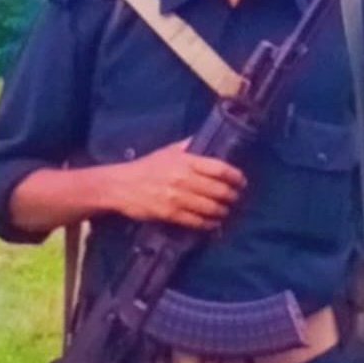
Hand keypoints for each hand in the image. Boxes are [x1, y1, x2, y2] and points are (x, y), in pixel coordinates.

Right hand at [111, 138, 245, 229]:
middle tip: (236, 198)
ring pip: (211, 208)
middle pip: (219, 190)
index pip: (220, 169)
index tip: (241, 181)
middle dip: (232, 196)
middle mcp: (184, 179)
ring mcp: (178, 198)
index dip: (236, 176)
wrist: (121, 186)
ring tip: (226, 211)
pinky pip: (197, 221)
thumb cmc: (146, 167)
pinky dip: (209, 224)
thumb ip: (189, 146)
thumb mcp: (168, 151)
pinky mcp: (171, 214)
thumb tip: (206, 138)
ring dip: (223, 211)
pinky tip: (214, 223)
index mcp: (186, 161)